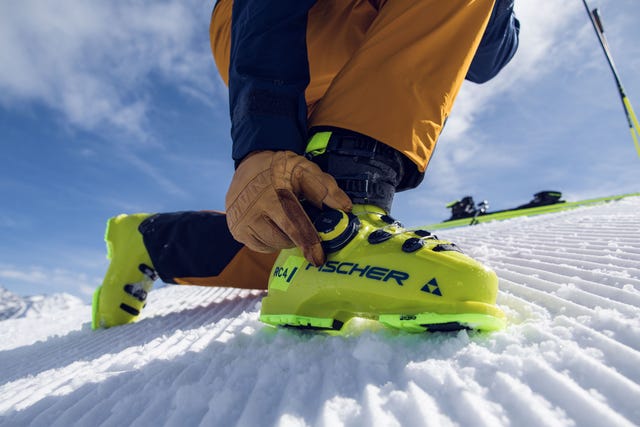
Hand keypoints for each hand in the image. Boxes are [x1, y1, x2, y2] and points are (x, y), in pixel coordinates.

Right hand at [225, 150, 351, 264]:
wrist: (249, 166)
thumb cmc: (280, 169)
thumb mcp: (304, 170)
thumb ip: (325, 189)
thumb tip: (344, 207)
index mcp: (272, 194)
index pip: (293, 225)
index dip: (308, 243)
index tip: (319, 259)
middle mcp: (253, 210)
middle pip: (284, 239)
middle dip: (299, 236)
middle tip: (301, 220)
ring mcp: (242, 222)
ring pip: (273, 245)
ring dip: (284, 238)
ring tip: (284, 217)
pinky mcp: (237, 231)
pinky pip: (261, 246)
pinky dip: (271, 240)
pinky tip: (272, 223)